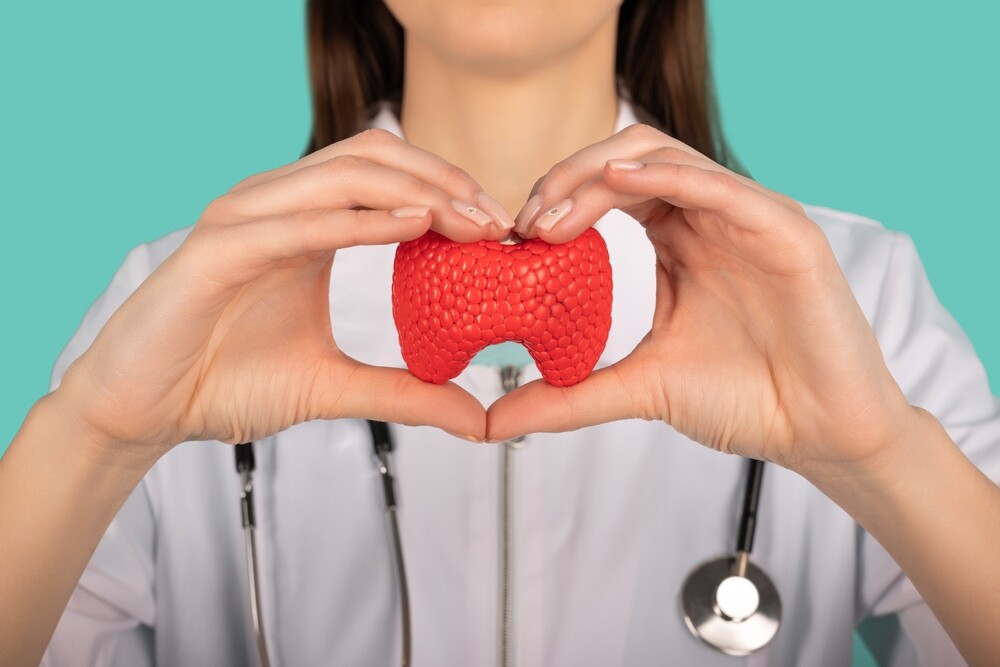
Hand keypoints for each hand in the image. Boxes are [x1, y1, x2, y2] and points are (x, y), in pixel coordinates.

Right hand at [58, 129, 508, 465]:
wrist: (144, 412)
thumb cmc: (225, 383)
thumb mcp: (334, 387)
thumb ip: (406, 393)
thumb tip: (478, 416)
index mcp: (304, 225)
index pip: (387, 177)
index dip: (448, 189)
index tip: (501, 228)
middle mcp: (275, 208)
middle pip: (372, 158)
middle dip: (443, 180)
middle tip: (497, 221)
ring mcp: (243, 221)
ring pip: (340, 176)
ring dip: (414, 190)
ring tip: (469, 220)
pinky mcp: (215, 250)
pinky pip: (297, 222)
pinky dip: (357, 220)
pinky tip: (411, 226)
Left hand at [487, 125, 916, 478]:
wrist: (819, 433)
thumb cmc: (745, 399)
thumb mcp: (638, 389)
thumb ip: (568, 396)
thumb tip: (496, 421)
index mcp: (679, 241)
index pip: (608, 191)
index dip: (557, 200)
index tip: (513, 236)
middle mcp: (709, 218)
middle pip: (627, 159)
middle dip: (567, 178)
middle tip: (525, 221)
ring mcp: (746, 218)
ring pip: (665, 156)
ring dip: (599, 173)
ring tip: (554, 211)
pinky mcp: (783, 229)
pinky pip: (719, 184)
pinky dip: (665, 175)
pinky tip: (617, 185)